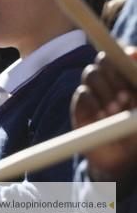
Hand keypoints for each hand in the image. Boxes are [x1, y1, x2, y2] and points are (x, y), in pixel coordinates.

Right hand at [71, 50, 136, 181]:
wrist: (123, 160)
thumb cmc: (136, 132)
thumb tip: (132, 53)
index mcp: (130, 80)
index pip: (122, 56)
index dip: (124, 57)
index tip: (131, 64)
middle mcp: (112, 83)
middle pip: (104, 60)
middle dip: (114, 77)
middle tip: (126, 99)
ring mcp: (95, 93)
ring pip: (91, 74)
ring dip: (105, 92)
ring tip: (115, 111)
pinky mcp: (80, 107)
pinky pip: (82, 93)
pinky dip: (92, 104)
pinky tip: (102, 118)